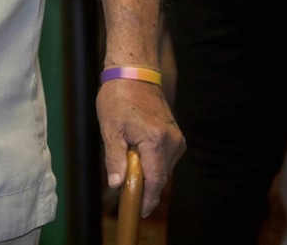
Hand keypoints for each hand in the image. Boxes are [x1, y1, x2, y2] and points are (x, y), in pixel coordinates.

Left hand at [96, 78, 184, 216]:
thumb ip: (115, 158)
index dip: (147, 199)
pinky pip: (165, 158)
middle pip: (160, 177)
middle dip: (144, 187)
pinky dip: (152, 162)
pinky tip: (137, 153)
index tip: (139, 212)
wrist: (133, 74)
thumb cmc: (118, 98)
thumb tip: (117, 184)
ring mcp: (176, 138)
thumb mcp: (110, 128)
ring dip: (147, 173)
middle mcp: (172, 141)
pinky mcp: (176, 136)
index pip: (155, 180)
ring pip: (163, 168)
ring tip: (128, 162)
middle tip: (127, 193)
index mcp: (156, 140)